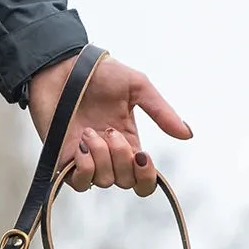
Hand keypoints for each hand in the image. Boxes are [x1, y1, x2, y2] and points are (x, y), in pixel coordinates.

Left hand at [27, 52, 191, 196]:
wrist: (61, 66)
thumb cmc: (98, 73)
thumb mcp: (137, 86)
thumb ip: (161, 112)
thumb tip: (187, 134)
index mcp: (129, 143)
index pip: (143, 180)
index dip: (146, 177)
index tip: (143, 157)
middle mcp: (110, 156)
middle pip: (126, 182)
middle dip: (121, 159)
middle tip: (111, 131)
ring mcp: (88, 160)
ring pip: (104, 182)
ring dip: (101, 157)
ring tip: (89, 131)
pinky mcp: (64, 161)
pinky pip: (80, 183)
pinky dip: (84, 167)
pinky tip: (81, 145)